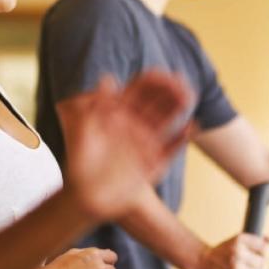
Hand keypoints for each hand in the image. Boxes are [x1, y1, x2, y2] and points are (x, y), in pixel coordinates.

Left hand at [58, 71, 191, 219]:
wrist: (84, 194)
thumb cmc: (79, 161)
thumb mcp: (84, 130)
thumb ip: (96, 104)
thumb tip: (107, 77)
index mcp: (118, 114)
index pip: (139, 91)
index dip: (152, 81)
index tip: (163, 73)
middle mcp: (134, 126)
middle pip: (157, 103)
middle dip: (170, 91)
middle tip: (182, 82)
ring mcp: (145, 144)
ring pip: (166, 121)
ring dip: (178, 108)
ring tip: (189, 96)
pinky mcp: (153, 164)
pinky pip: (171, 149)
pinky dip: (181, 139)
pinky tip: (190, 127)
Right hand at [194, 233, 268, 268]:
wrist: (202, 262)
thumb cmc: (221, 252)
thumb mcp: (236, 241)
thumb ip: (255, 240)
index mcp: (239, 239)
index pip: (265, 248)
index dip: (263, 253)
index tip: (257, 254)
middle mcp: (237, 252)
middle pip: (263, 263)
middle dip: (260, 266)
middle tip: (252, 266)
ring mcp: (235, 267)